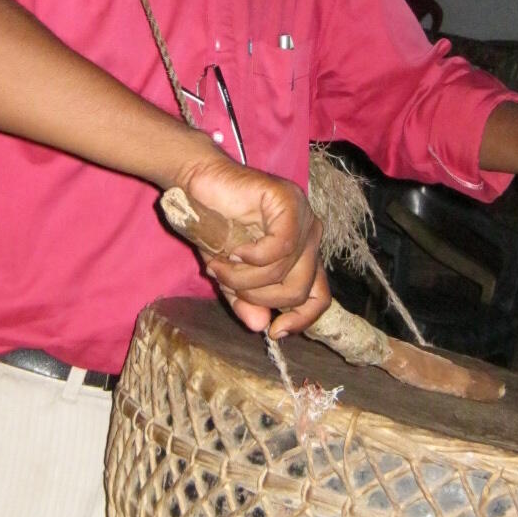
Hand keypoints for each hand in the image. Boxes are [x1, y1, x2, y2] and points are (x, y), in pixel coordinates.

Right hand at [175, 155, 329, 337]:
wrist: (198, 184)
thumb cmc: (214, 225)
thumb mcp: (229, 275)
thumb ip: (245, 300)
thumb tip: (261, 327)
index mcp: (303, 254)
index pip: (320, 297)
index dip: (301, 320)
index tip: (274, 332)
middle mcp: (310, 236)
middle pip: (300, 289)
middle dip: (258, 295)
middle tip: (226, 282)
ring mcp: (303, 216)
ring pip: (285, 270)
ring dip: (245, 277)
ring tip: (220, 266)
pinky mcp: (289, 201)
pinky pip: (281, 246)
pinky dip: (254, 256)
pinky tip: (235, 250)